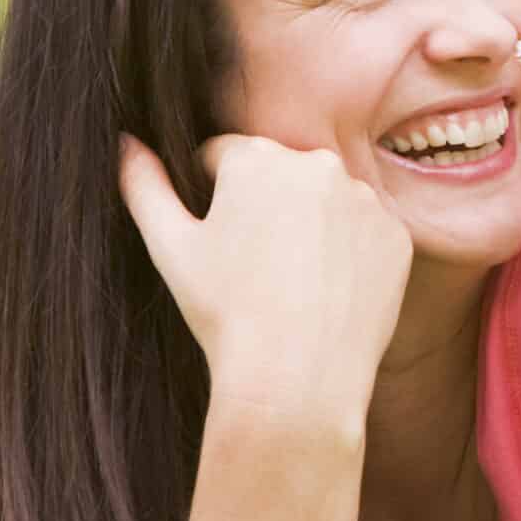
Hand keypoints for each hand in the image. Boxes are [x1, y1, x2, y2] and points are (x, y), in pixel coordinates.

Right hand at [118, 134, 411, 418]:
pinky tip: (328, 291)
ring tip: (291, 282)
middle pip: (278, 175)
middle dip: (263, 206)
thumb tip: (123, 142)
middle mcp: (317, 164)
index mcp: (255, 158)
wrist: (298, 378)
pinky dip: (348, 252)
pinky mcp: (397, 235)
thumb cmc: (225, 314)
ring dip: (309, 224)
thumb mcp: (170, 248)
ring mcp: (365, 199)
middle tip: (254, 267)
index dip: (210, 200)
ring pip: (324, 201)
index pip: (220, 158)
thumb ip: (143, 185)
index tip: (217, 245)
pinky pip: (364, 232)